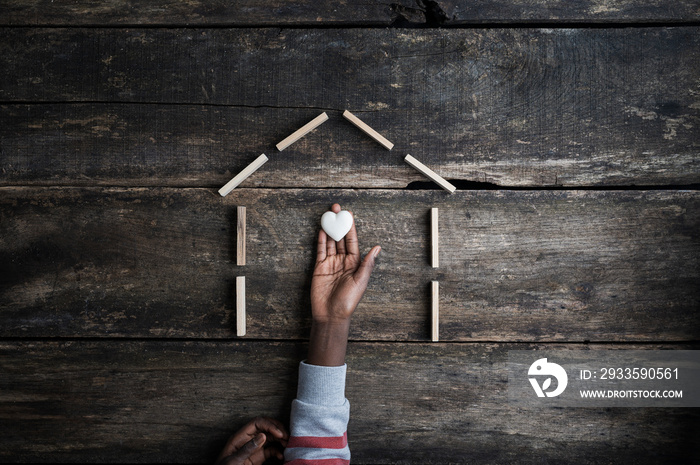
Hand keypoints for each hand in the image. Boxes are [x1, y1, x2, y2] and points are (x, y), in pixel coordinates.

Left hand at [215, 417, 288, 464]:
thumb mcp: (234, 460)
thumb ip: (247, 448)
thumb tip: (262, 436)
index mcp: (241, 436)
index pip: (257, 423)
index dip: (270, 425)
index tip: (279, 434)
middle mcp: (249, 439)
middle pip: (266, 427)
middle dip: (278, 430)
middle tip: (287, 437)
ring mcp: (255, 448)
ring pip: (270, 438)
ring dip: (280, 440)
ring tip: (288, 445)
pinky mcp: (259, 457)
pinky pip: (271, 450)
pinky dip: (278, 452)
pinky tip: (281, 456)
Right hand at [311, 204, 380, 323]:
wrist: (331, 315)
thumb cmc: (348, 301)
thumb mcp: (361, 282)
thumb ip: (367, 264)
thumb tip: (378, 247)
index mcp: (355, 263)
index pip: (353, 241)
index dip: (350, 227)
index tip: (348, 214)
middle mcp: (343, 261)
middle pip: (341, 238)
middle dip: (339, 223)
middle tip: (337, 208)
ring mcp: (331, 263)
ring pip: (331, 242)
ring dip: (330, 228)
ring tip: (328, 214)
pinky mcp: (319, 268)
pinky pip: (320, 251)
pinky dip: (321, 240)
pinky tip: (322, 230)